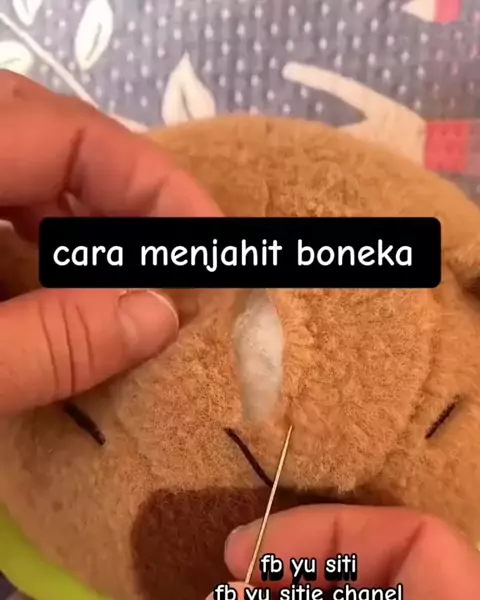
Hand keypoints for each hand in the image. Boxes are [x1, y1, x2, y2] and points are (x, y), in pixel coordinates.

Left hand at [0, 71, 220, 415]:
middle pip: (43, 129)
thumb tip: (158, 317)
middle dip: (121, 189)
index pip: (69, 133)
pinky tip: (53, 278)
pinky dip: (31, 228)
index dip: (154, 183)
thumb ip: (53, 342)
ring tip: (128, 271)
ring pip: (14, 159)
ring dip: (77, 209)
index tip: (215, 247)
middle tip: (175, 258)